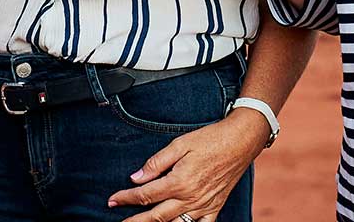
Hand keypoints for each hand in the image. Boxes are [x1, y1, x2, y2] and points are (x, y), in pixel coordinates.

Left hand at [106, 110, 266, 221]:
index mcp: (179, 182)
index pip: (145, 195)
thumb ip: (156, 163)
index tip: (112, 200)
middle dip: (135, 220)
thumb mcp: (179, 144)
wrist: (241, 141)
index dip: (126, 198)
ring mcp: (204, 205)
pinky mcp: (215, 207)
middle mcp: (190, 198)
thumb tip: (135, 177)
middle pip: (156, 216)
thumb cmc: (210, 139)